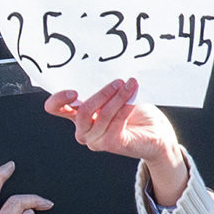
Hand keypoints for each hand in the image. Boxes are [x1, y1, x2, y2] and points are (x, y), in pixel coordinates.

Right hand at [49, 82, 190, 206]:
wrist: (158, 135)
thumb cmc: (137, 115)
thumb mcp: (116, 97)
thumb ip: (105, 89)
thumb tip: (103, 69)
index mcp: (80, 116)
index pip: (55, 108)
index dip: (58, 100)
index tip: (73, 91)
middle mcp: (84, 130)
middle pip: (82, 110)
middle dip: (102, 93)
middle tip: (119, 81)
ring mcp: (96, 140)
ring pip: (101, 114)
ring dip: (118, 97)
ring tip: (131, 84)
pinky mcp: (111, 144)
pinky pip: (116, 122)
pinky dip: (125, 107)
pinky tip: (133, 97)